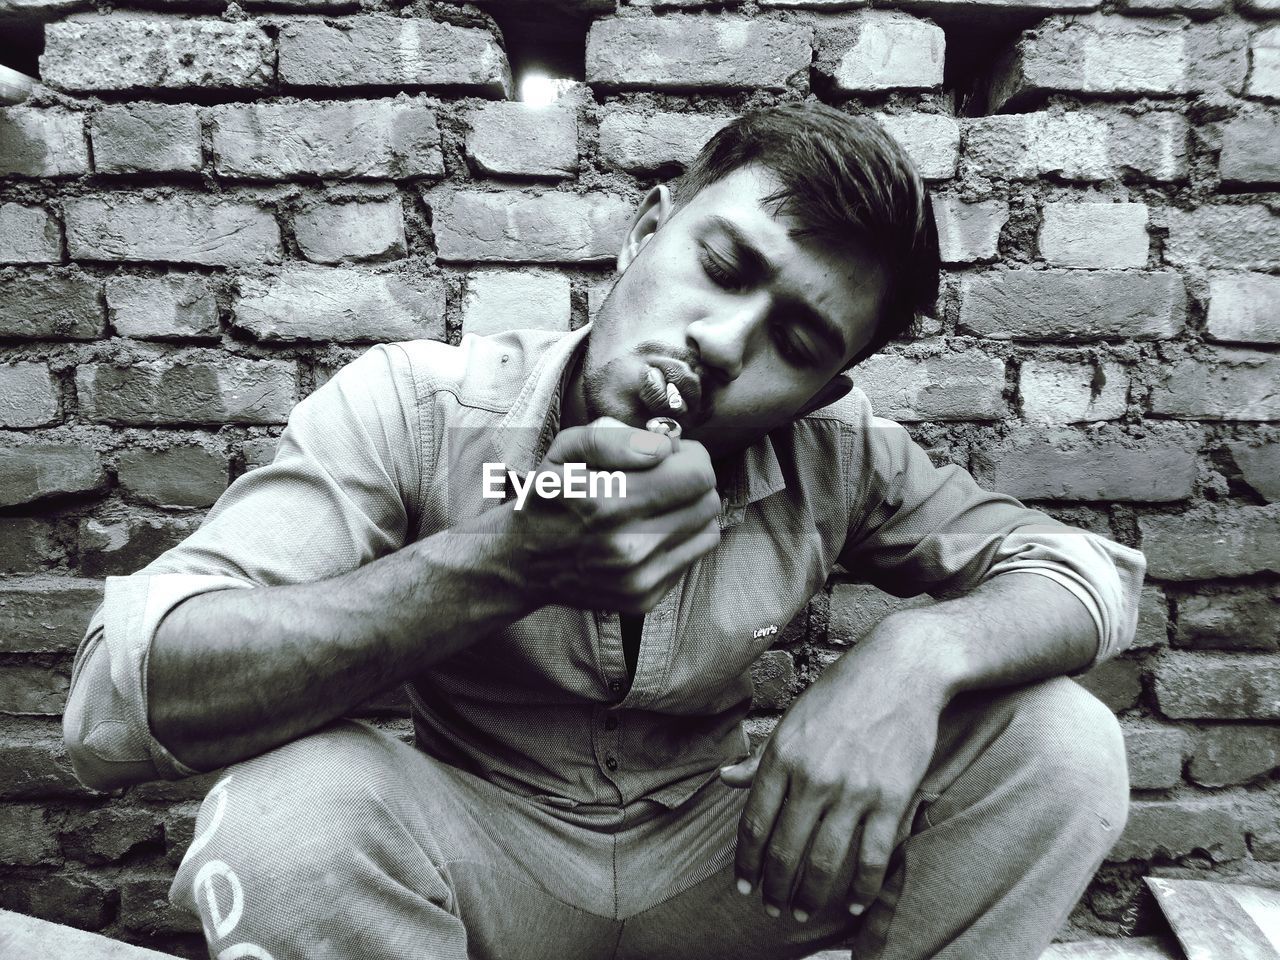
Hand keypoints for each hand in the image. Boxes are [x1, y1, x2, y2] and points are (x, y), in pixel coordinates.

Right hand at [510, 417, 720, 612]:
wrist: (521, 561)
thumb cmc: (548, 498)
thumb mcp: (565, 451)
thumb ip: (614, 439)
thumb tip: (663, 448)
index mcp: (610, 503)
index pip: (698, 475)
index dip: (690, 456)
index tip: (669, 455)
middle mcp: (628, 547)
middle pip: (708, 502)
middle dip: (693, 482)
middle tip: (665, 478)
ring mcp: (638, 579)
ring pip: (707, 531)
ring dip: (691, 512)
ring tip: (659, 505)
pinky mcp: (644, 599)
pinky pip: (691, 559)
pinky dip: (678, 541)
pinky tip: (649, 532)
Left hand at [719, 634, 946, 921]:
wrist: (901, 669)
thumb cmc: (842, 693)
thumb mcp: (792, 720)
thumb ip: (761, 758)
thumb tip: (726, 778)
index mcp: (782, 756)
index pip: (754, 825)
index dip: (746, 863)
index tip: (744, 886)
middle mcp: (812, 777)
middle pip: (785, 851)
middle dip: (775, 888)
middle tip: (773, 908)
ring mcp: (853, 790)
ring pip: (825, 863)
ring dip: (810, 896)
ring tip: (802, 912)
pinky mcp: (892, 798)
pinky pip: (873, 858)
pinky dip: (862, 889)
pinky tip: (852, 906)